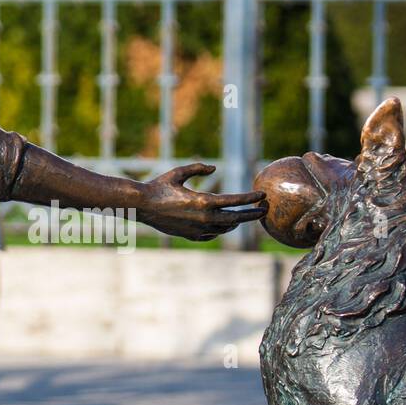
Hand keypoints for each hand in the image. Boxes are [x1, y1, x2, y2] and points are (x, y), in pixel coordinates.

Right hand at [136, 164, 266, 240]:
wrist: (141, 207)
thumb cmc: (158, 187)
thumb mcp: (178, 172)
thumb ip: (197, 168)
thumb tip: (214, 168)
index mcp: (203, 201)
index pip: (234, 201)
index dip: (250, 198)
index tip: (262, 195)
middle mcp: (203, 218)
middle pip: (235, 218)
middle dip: (251, 214)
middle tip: (264, 210)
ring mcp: (197, 229)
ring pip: (225, 228)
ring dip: (237, 222)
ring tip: (245, 216)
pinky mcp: (191, 236)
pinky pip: (212, 234)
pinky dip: (221, 229)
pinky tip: (226, 225)